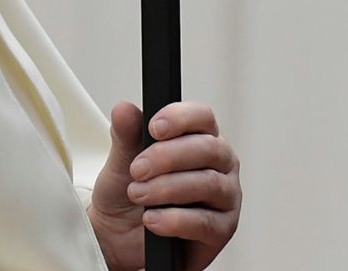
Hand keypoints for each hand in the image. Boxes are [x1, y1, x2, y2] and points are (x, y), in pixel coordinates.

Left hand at [87, 100, 240, 270]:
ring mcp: (226, 197)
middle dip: (167, 157)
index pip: (202, 116)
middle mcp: (221, 163)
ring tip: (138, 194)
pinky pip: (204, 222)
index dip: (180, 118)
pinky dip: (174, 220)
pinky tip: (151, 220)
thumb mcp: (122, 162)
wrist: (122, 238)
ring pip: (208, 183)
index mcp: (201, 136)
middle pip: (208, 148)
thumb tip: (123, 109)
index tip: (153, 128)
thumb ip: (126, 135)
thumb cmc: (131, 192)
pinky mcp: (222, 229)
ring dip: (167, 188)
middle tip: (137, 169)